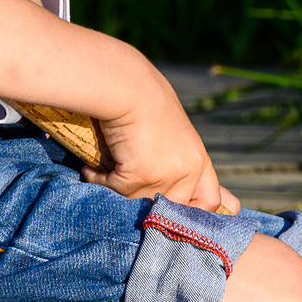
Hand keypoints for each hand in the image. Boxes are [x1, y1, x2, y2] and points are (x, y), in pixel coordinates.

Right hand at [86, 90, 237, 212]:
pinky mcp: (142, 174)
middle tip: (124, 191)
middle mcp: (189, 171)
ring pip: (138, 203)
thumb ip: (175, 163)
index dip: (194, 214)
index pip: (210, 201)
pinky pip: (115, 190)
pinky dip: (98, 180)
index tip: (170, 214)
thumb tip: (167, 197)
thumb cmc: (146, 105)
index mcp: (199, 161)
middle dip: (145, 204)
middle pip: (169, 210)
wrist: (129, 87)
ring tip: (104, 173)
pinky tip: (91, 169)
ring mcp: (168, 175)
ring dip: (117, 191)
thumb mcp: (172, 136)